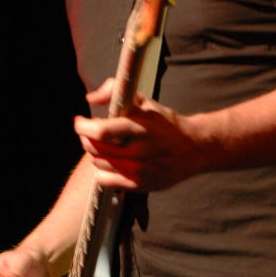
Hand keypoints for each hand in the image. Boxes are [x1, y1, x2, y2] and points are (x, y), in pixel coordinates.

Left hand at [74, 79, 203, 190]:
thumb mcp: (145, 101)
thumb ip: (115, 91)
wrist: (195, 148)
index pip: (101, 131)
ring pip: (99, 163)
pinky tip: (110, 162)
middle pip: (95, 148)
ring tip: (103, 146)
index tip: (80, 122)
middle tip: (90, 133)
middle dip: (86, 138)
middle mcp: (140, 150)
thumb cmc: (165, 123)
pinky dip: (102, 171)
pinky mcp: (141, 184)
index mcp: (140, 126)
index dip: (83, 127)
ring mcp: (140, 170)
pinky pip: (106, 181)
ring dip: (95, 154)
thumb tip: (90, 99)